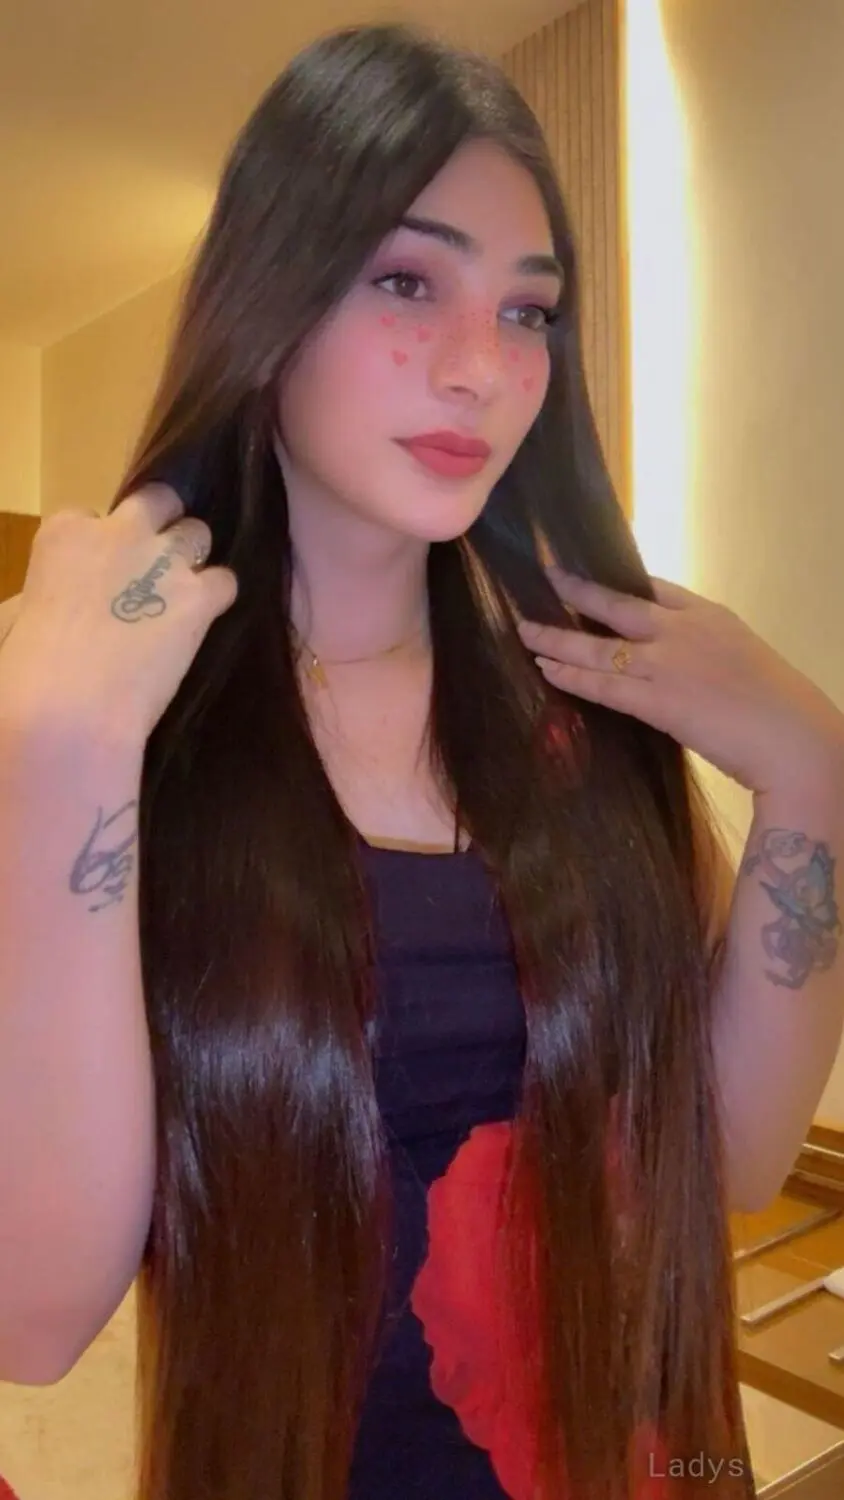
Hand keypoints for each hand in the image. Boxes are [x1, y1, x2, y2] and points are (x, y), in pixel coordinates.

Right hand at [0, 488, 237, 747]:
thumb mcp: (16, 616)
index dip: (102, 545)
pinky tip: (204, 622)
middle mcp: (119, 533)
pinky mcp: (199, 599)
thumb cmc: (25, 671)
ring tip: (184, 596)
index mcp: (64, 533)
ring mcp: (164, 562)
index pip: (91, 515)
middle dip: (162, 524)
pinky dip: (218, 599)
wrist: (68, 711)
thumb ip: (45, 593)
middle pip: (157, 502)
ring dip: (193, 560)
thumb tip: (60, 598)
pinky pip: (226, 581)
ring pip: (198, 534)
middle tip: (158, 565)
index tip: (103, 573)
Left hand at [516, 567, 843, 795]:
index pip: (656, 588)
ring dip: (556, 638)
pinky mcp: (657, 702)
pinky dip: (571, 676)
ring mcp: (667, 664)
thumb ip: (709, 655)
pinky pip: (602, 685)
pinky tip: (547, 669)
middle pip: (616, 604)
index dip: (619, 582)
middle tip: (547, 577)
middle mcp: (683, 631)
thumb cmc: (778, 708)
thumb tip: (686, 668)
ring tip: (524, 630)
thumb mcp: (745, 661)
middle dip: (577, 590)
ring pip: (597, 645)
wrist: (794, 739)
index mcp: (710, 616)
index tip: (592, 575)